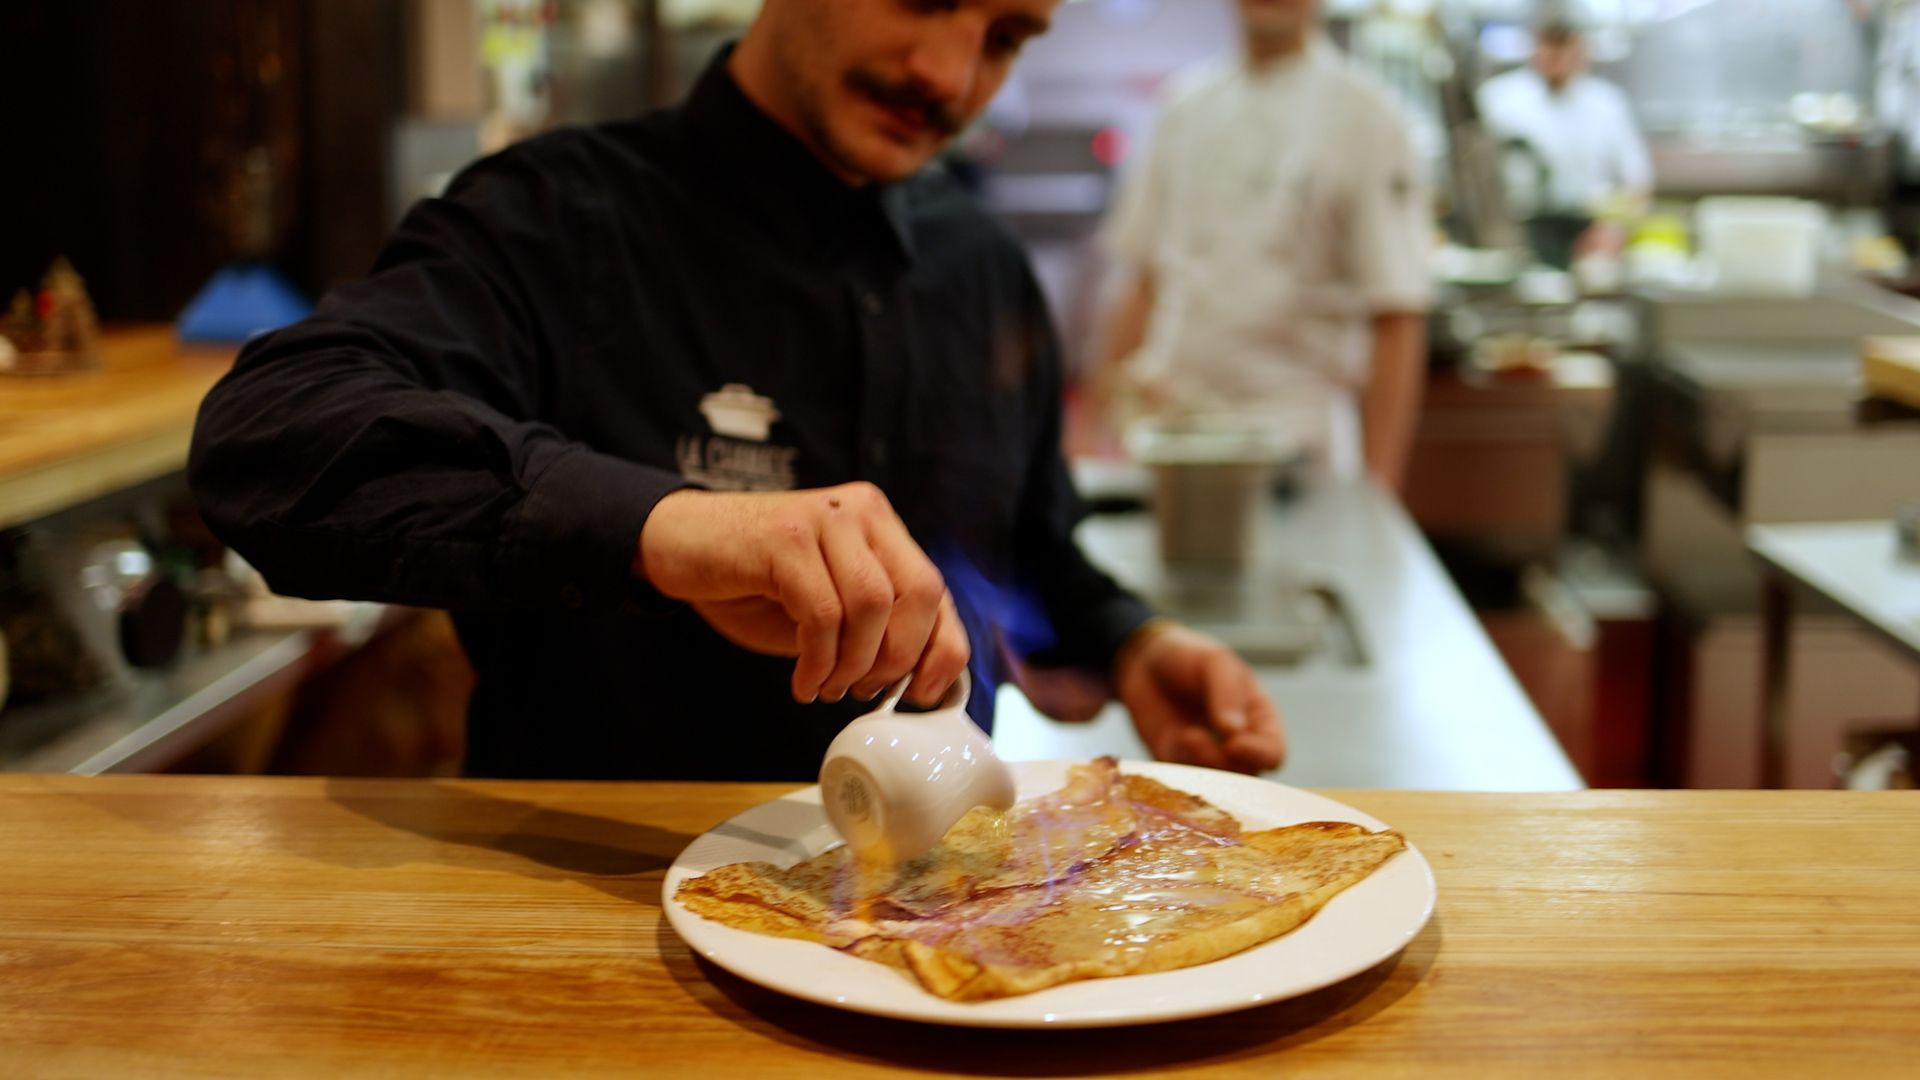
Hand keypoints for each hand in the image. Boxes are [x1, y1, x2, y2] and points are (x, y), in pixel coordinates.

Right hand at [636, 483, 969, 706]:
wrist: (676, 544)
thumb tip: (922, 680)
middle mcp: (862, 512)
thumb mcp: (827, 606)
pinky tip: (802, 680)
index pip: (936, 590)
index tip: (924, 694)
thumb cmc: (753, 582)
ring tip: (826, 686)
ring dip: (852, 664)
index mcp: (880, 526)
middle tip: (863, 691)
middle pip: (919, 593)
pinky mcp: (786, 536)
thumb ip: (873, 627)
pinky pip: (822, 613)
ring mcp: (825, 518)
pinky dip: (817, 661)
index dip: (942, 649)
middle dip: (896, 659)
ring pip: (872, 605)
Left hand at [1114, 621, 1284, 773]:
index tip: (1235, 743)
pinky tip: (1173, 739)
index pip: (1272, 752)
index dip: (1259, 754)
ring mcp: (1207, 759)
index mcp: (1259, 720)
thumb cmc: (1190, 658)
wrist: (1145, 661)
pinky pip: (1183, 782)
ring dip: (1201, 766)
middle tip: (1199, 738)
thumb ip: (1227, 693)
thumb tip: (1233, 731)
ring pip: (1216, 785)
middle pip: (1246, 776)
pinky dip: (1179, 769)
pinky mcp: (1178, 765)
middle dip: (1225, 764)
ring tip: (1186, 735)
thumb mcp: (1214, 662)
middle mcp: (1238, 745)